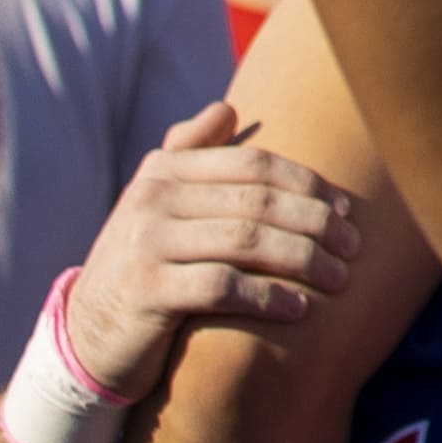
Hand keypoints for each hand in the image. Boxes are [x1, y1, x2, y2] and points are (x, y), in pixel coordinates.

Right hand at [62, 105, 360, 393]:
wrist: (87, 334)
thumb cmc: (145, 261)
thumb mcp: (158, 204)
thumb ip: (190, 152)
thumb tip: (227, 107)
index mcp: (164, 169)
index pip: (256, 165)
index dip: (308, 185)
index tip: (346, 210)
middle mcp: (151, 198)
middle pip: (258, 201)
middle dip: (317, 224)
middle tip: (354, 248)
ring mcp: (144, 244)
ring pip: (248, 241)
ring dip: (305, 260)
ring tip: (340, 278)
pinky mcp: (144, 291)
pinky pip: (223, 286)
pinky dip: (269, 297)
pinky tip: (300, 310)